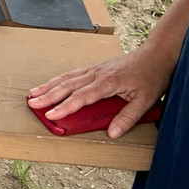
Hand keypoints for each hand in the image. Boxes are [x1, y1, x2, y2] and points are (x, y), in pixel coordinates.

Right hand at [27, 48, 169, 138]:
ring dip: (48, 86)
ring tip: (33, 94)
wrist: (156, 54)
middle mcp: (97, 74)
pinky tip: (51, 85)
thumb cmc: (152, 76)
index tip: (51, 115)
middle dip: (48, 96)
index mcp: (108, 83)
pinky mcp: (95, 68)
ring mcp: (94, 69)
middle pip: (67, 86)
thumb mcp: (145, 101)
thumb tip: (112, 134)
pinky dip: (58, 80)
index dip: (65, 107)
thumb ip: (127, 118)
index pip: (81, 97)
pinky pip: (72, 74)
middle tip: (32, 104)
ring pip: (66, 78)